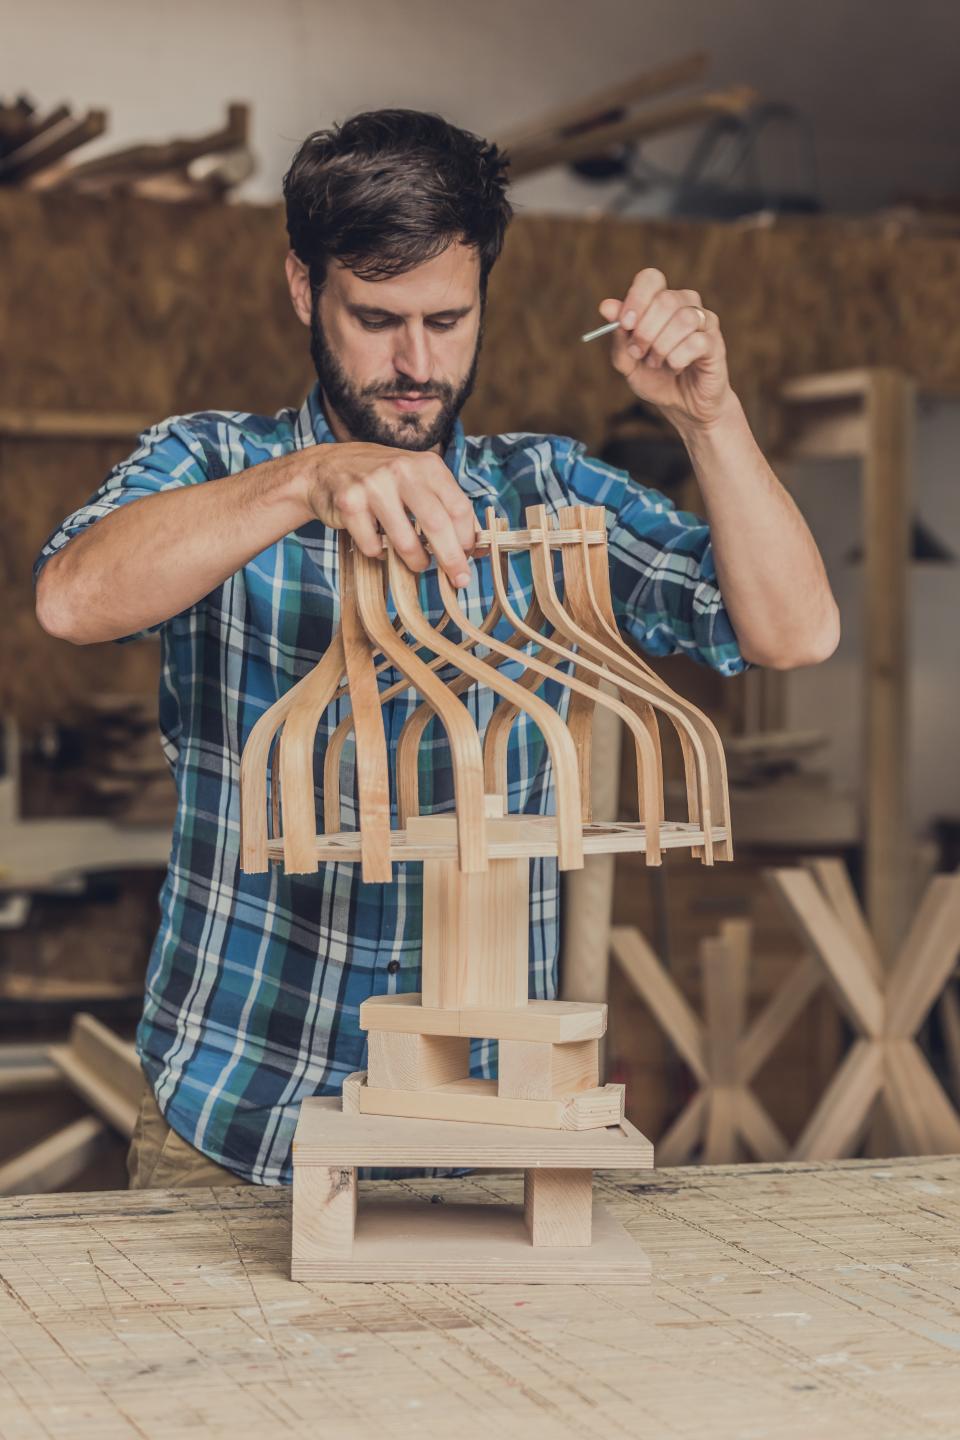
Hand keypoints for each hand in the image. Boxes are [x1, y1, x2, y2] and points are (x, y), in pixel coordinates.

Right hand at [301, 442, 477, 586]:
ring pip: (406, 540)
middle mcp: (403, 470)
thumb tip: (479, 548)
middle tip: (459, 579)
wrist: (326, 468)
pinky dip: (378, 554)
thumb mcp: (417, 482)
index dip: (467, 538)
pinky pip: (373, 546)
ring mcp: (374, 485)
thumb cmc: (382, 481)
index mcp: (427, 465)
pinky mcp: (350, 502)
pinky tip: (376, 542)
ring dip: (416, 561)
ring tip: (417, 563)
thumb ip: (445, 507)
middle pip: (437, 525)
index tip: (469, 557)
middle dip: (451, 559)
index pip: (458, 507)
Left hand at [597, 269, 733, 429]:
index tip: (625, 324)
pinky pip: (696, 342)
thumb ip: (618, 336)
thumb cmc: (657, 379)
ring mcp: (704, 322)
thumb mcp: (628, 362)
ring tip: (657, 363)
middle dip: (645, 330)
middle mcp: (686, 305)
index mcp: (662, 302)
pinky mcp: (715, 343)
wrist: (683, 407)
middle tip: (638, 353)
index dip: (637, 298)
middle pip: (666, 299)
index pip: (651, 278)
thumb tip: (606, 306)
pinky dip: (678, 358)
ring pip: (683, 319)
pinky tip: (676, 368)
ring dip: (662, 346)